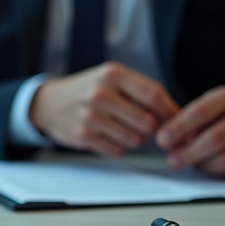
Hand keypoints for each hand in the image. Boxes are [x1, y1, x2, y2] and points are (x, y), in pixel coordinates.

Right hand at [29, 62, 179, 156]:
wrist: (48, 102)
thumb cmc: (86, 90)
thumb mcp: (111, 78)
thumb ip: (139, 91)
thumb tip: (173, 114)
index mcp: (113, 75)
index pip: (154, 95)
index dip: (170, 111)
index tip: (176, 120)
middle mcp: (101, 94)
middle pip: (148, 122)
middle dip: (150, 128)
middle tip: (142, 124)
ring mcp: (90, 116)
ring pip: (134, 140)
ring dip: (133, 138)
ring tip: (119, 127)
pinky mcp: (83, 136)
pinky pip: (117, 150)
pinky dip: (117, 146)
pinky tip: (106, 135)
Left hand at [156, 86, 224, 177]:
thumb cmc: (223, 121)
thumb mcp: (206, 112)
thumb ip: (186, 123)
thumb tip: (166, 140)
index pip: (200, 112)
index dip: (178, 128)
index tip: (162, 140)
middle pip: (212, 140)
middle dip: (187, 154)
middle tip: (173, 161)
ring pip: (224, 160)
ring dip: (203, 166)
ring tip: (195, 162)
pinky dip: (220, 173)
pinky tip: (214, 167)